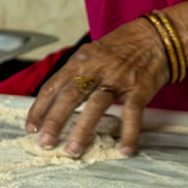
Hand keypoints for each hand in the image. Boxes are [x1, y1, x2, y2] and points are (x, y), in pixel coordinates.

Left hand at [25, 19, 172, 156]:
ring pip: (96, 105)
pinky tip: (124, 150)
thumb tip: (55, 101)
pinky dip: (128, 133)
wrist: (156, 36)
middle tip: (45, 143)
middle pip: (69, 96)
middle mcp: (96, 69)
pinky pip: (132, 113)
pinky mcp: (139, 88)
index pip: (53, 85)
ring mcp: (118, 78)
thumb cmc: (121, 47)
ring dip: (83, 130)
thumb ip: (75, 74)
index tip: (31, 127)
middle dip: (54, 121)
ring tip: (73, 150)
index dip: (39, 108)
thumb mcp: (92, 53)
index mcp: (80, 60)